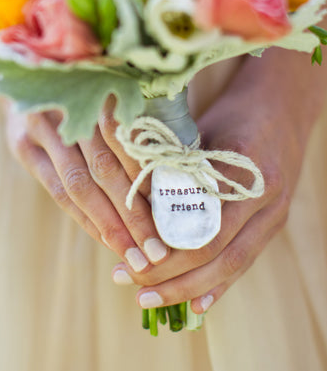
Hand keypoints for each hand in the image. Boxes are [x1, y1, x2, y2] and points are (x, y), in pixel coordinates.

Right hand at [3, 97, 169, 272]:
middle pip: (103, 170)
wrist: (30, 74)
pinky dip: (84, 218)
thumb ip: (139, 121)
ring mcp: (38, 126)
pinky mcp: (21, 144)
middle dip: (132, 215)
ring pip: (78, 186)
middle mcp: (67, 108)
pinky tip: (106, 239)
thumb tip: (179, 167)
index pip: (128, 146)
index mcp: (98, 93)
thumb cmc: (87, 88)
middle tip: (157, 252)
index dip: (149, 183)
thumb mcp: (113, 90)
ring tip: (135, 256)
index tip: (174, 218)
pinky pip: (57, 190)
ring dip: (108, 225)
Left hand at [110, 71, 306, 313]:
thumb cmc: (232, 112)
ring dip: (190, 287)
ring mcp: (275, 211)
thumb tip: (130, 207)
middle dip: (171, 278)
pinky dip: (220, 284)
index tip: (127, 263)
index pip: (200, 226)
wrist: (282, 106)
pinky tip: (195, 303)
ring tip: (152, 298)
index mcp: (240, 167)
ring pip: (233, 264)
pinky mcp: (275, 220)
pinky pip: (247, 258)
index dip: (163, 253)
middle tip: (131, 284)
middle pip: (216, 253)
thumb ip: (172, 167)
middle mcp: (263, 195)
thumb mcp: (197, 130)